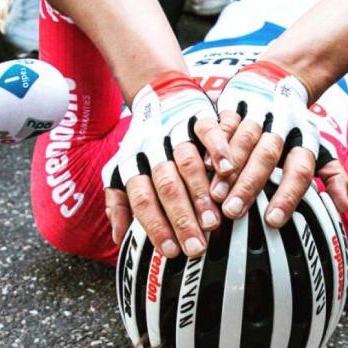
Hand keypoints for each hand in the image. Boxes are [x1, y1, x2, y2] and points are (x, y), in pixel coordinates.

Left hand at [101, 71, 233, 257]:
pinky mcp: (197, 115)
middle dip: (182, 218)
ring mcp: (175, 130)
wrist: (161, 95)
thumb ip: (120, 202)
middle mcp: (152, 147)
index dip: (155, 226)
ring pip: (187, 162)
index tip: (170, 251)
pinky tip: (229, 170)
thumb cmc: (146, 145)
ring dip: (202, 192)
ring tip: (216, 219)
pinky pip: (207, 131)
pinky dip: (218, 150)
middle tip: (198, 245)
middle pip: (165, 185)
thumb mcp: (124, 170)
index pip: (140, 198)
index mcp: (133, 162)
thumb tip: (118, 237)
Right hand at [211, 61, 347, 227]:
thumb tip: (342, 205)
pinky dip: (214, 144)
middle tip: (234, 211)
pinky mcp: (235, 102)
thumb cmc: (293, 126)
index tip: (274, 220)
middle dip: (250, 185)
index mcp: (304, 139)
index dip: (288, 195)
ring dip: (229, 168)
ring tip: (215, 195)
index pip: (300, 169)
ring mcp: (258, 111)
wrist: (277, 78)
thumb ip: (331, 176)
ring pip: (245, 139)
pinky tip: (203, 165)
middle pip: (268, 155)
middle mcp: (283, 124)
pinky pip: (224, 122)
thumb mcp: (315, 147)